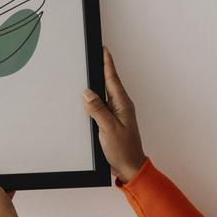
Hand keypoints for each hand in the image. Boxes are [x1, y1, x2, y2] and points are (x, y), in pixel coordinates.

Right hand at [84, 47, 146, 182]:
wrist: (130, 167)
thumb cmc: (123, 150)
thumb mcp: (108, 129)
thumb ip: (98, 110)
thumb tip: (87, 93)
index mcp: (122, 104)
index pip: (112, 79)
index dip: (107, 63)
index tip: (103, 49)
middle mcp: (120, 106)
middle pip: (108, 83)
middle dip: (101, 68)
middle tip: (94, 55)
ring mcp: (116, 114)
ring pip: (103, 94)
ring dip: (96, 84)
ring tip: (89, 72)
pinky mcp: (111, 122)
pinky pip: (101, 106)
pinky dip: (93, 100)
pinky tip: (87, 99)